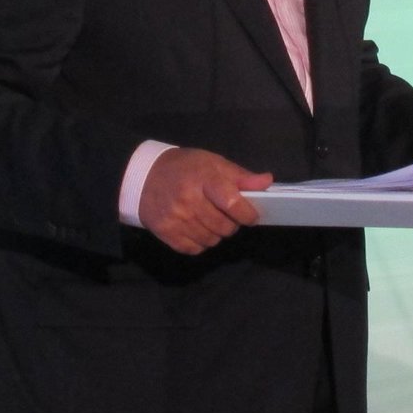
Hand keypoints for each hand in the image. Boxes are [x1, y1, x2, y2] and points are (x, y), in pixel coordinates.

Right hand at [138, 147, 272, 254]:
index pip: (232, 202)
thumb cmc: (185, 168)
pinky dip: (202, 242)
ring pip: (212, 240)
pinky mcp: (166, 233)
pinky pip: (195, 249)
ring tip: (210, 219)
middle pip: (224, 226)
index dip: (247, 213)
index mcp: (203, 179)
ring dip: (217, 233)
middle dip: (232, 224)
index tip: (251, 215)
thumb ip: (240, 175)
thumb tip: (267, 181)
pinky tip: (197, 228)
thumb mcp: (213, 163)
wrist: (145, 176)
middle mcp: (189, 200)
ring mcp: (176, 219)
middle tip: (227, 214)